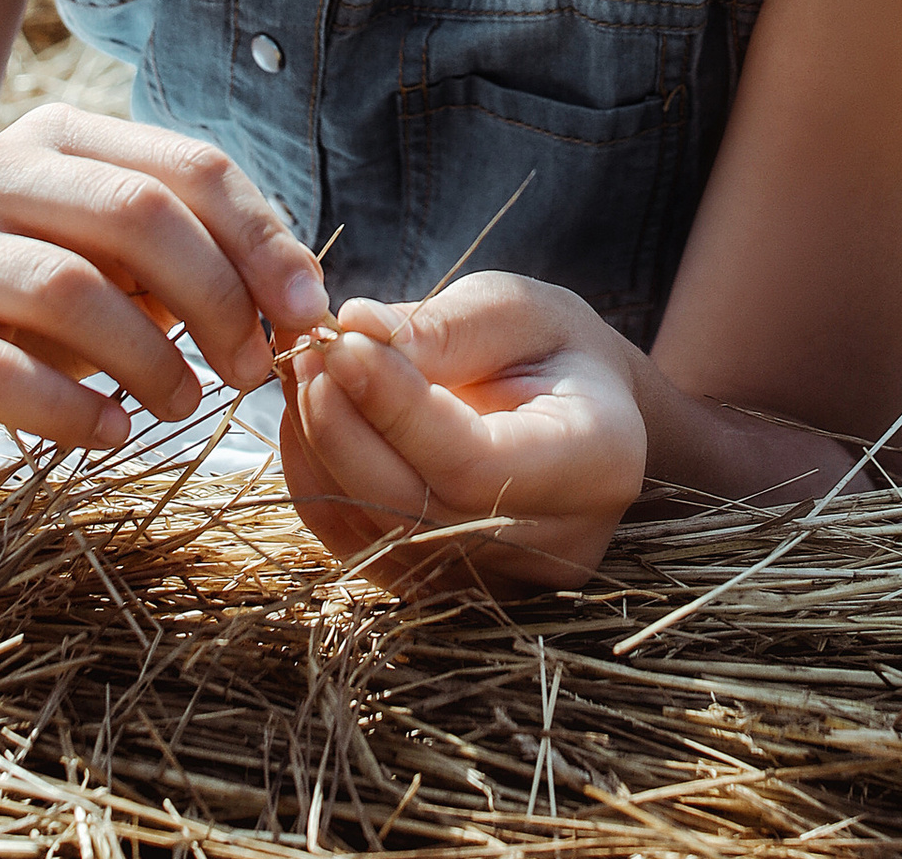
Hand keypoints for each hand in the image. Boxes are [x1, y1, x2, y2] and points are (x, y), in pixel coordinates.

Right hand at [0, 104, 328, 482]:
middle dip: (217, 297)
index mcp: (53, 140)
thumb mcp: (101, 277)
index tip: (310, 312)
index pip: (187, 166)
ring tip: (185, 407)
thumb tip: (299, 295)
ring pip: (69, 287)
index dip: (262, 238)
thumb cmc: (3, 324)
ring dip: (150, 358)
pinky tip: (110, 437)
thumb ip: (184, 265)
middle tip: (253, 372)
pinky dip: (67, 407)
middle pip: (137, 214)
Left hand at [279, 271, 647, 593]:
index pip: (476, 463)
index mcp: (597, 464)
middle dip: (344, 430)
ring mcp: (498, 583)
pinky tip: (310, 414)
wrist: (583, 414)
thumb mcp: (520, 311)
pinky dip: (320, 480)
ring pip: (377, 534)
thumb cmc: (555, 349)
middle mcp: (556, 547)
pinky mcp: (444, 590)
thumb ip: (446, 326)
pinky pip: (359, 546)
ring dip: (321, 450)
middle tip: (307, 351)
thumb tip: (355, 329)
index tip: (342, 343)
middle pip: (417, 512)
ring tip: (304, 369)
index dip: (397, 410)